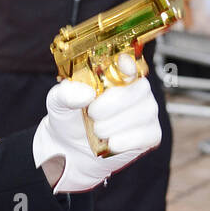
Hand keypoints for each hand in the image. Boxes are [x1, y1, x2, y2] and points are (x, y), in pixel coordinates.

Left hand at [32, 62, 160, 191]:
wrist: (70, 146)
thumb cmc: (69, 117)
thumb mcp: (58, 101)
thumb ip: (66, 93)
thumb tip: (86, 94)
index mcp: (116, 74)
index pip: (130, 64)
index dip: (128, 65)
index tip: (123, 68)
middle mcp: (137, 89)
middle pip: (135, 91)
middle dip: (107, 106)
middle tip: (91, 114)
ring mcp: (147, 111)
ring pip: (140, 115)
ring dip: (110, 126)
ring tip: (96, 130)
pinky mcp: (151, 134)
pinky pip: (143, 136)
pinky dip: (122, 142)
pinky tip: (109, 143)